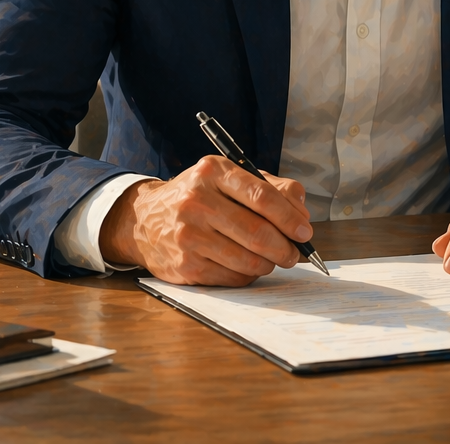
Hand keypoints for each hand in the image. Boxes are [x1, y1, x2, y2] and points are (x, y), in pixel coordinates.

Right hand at [98, 155, 312, 285]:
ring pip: (248, 259)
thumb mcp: (229, 178)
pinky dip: (249, 275)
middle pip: (257, 232)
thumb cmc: (200, 197)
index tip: (304, 231)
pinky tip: (249, 266)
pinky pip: (232, 277)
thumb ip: (271, 188)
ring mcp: (188, 235)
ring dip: (270, 263)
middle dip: (285, 247)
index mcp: (213, 172)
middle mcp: (197, 202)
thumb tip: (301, 213)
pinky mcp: (185, 265)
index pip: (261, 196)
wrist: (145, 220)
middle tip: (295, 253)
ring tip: (274, 259)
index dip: (289, 217)